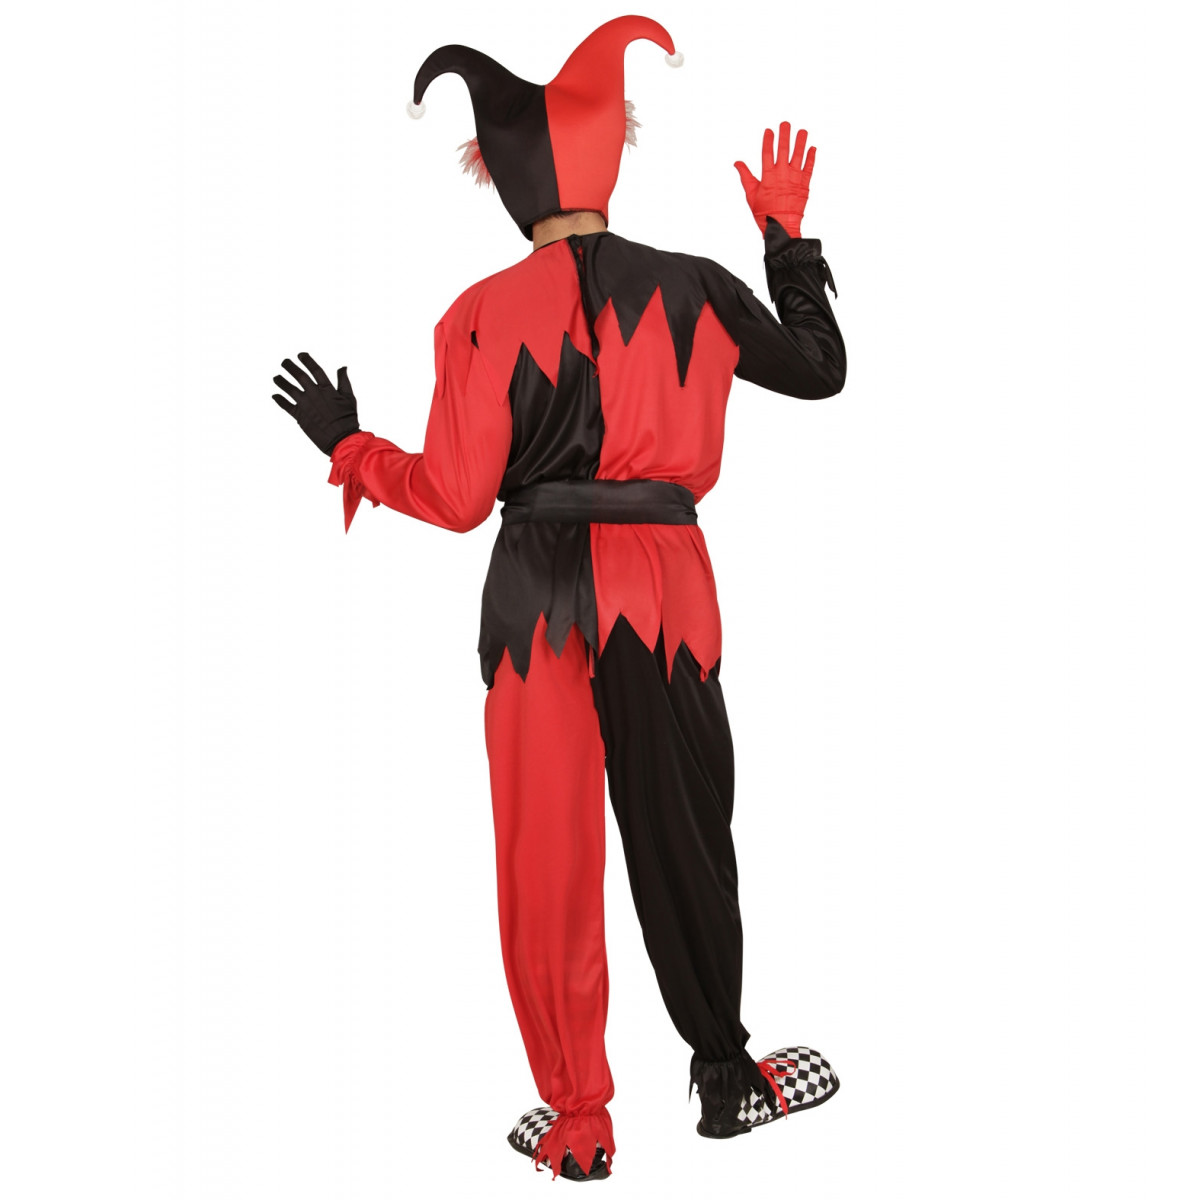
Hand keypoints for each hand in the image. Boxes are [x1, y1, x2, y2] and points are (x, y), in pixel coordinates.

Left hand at [272, 351, 359, 455]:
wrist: (341, 439)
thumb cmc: (348, 419)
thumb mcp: (350, 398)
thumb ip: (344, 381)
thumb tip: (343, 367)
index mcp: (327, 389)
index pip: (315, 370)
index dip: (307, 360)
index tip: (300, 355)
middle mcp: (314, 394)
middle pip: (299, 376)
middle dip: (290, 367)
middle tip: (284, 362)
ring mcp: (305, 405)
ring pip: (289, 389)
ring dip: (281, 381)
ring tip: (276, 377)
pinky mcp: (300, 416)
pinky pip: (286, 406)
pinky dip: (279, 400)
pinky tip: (274, 395)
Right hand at [734, 121, 815, 237]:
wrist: (782, 226)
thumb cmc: (765, 214)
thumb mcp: (751, 195)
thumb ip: (745, 176)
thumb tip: (737, 163)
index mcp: (768, 176)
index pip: (767, 152)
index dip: (768, 140)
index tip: (769, 130)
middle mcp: (782, 174)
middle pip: (784, 149)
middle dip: (785, 134)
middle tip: (786, 123)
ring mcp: (795, 178)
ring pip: (799, 155)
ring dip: (801, 141)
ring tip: (802, 131)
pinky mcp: (804, 184)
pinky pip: (809, 167)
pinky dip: (811, 157)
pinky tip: (813, 148)